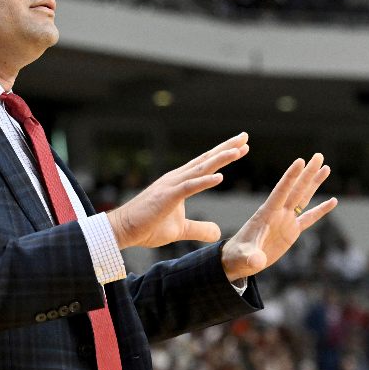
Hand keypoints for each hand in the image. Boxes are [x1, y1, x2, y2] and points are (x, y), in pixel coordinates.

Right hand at [107, 134, 249, 248]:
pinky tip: (220, 176)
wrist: (124, 230)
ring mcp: (171, 186)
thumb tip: (217, 232)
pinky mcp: (167, 197)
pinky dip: (205, 181)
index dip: (223, 155)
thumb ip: (199, 229)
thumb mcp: (180, 230)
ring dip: (220, 159)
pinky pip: (189, 187)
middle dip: (226, 148)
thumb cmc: (148, 227)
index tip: (241, 146)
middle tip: (245, 137)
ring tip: (238, 150)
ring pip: (200, 169)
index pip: (205, 165)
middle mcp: (177, 178)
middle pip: (206, 160)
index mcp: (180, 182)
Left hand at [221, 153, 337, 280]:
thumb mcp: (244, 257)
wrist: (240, 260)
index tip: (300, 161)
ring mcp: (286, 220)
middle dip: (307, 173)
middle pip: (296, 189)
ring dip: (314, 183)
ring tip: (326, 168)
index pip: (281, 191)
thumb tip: (256, 262)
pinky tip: (332, 201)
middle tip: (318, 156)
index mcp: (267, 213)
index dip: (290, 177)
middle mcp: (278, 212)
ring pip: (303, 198)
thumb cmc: (238, 256)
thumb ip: (251, 257)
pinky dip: (321, 210)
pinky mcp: (292, 231)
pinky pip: (309, 218)